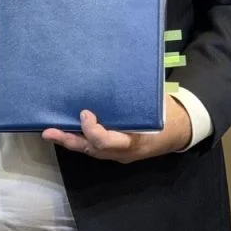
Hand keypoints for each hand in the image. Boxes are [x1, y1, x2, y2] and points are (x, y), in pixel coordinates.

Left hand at [42, 95, 191, 162]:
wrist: (180, 131)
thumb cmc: (167, 113)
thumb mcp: (156, 104)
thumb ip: (134, 97)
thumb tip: (113, 76)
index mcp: (135, 140)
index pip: (107, 141)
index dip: (92, 129)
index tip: (85, 113)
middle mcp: (123, 151)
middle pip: (92, 149)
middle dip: (68, 140)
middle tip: (49, 132)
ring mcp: (118, 154)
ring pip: (90, 150)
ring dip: (69, 140)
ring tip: (49, 131)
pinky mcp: (115, 151)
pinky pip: (94, 147)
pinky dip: (79, 138)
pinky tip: (66, 129)